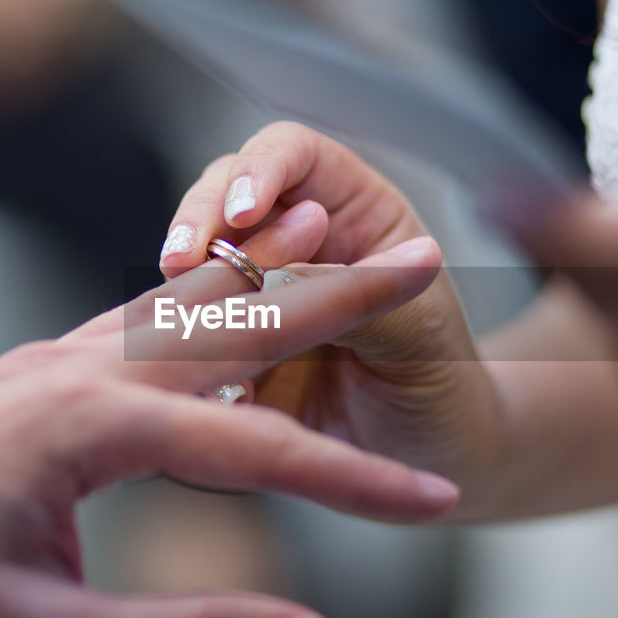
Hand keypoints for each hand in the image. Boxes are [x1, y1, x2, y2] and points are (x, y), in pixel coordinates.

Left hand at [0, 203, 458, 617]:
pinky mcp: (35, 375)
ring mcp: (46, 362)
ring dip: (272, 282)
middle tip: (423, 260)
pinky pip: (139, 322)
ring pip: (184, 304)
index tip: (436, 506)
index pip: (252, 444)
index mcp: (77, 423)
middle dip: (338, 294)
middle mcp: (66, 368)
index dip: (351, 482)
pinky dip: (205, 306)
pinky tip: (230, 305)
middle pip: (232, 319)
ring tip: (347, 251)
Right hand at [159, 122, 501, 482]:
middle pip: (226, 195)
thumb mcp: (418, 337)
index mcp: (355, 212)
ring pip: (194, 258)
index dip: (262, 168)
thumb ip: (358, 300)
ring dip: (177, 281)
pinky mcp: (226, 343)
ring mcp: (255, 290)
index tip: (245, 211)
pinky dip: (174, 341)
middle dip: (199, 220)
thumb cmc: (443, 384)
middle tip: (180, 263)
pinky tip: (186, 369)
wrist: (428, 462)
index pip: (294, 154)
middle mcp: (298, 240)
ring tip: (175, 316)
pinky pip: (182, 328)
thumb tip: (285, 276)